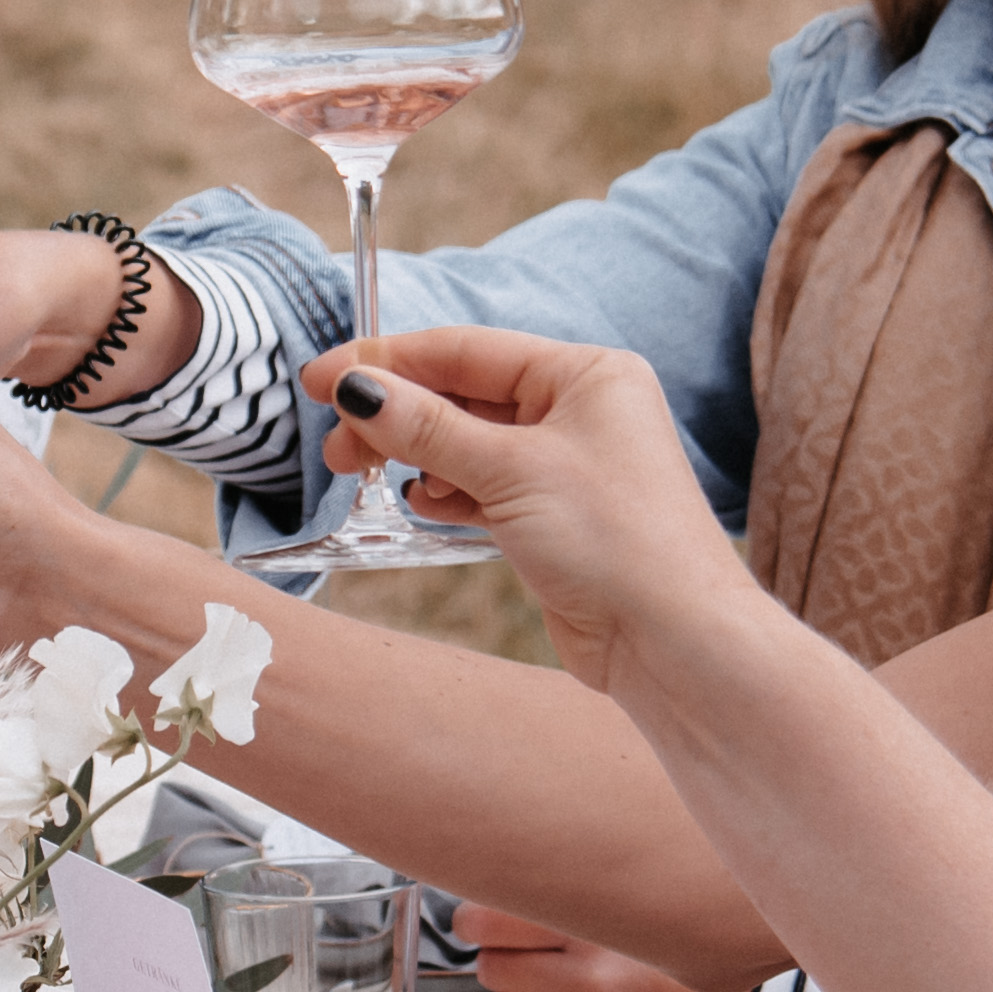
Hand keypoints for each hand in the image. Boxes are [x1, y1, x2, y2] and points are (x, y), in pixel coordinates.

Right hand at [304, 328, 758, 682]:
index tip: (320, 376)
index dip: (388, 361)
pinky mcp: (555, 517)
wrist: (672, 640)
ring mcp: (568, 466)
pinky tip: (421, 502)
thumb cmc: (614, 540)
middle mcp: (581, 411)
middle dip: (396, 415)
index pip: (467, 351)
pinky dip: (447, 491)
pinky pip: (484, 486)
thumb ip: (426, 427)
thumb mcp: (509, 470)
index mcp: (586, 374)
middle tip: (337, 446)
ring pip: (469, 444)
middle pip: (463, 396)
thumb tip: (357, 386)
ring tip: (366, 475)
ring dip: (416, 456)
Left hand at [458, 902, 752, 991]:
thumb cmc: (685, 962)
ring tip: (563, 990)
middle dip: (506, 961)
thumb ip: (573, 899)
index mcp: (599, 932)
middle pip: (493, 970)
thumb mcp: (636, 913)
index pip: (491, 923)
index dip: (473, 921)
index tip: (474, 922)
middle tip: (538, 956)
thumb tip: (493, 893)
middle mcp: (592, 985)